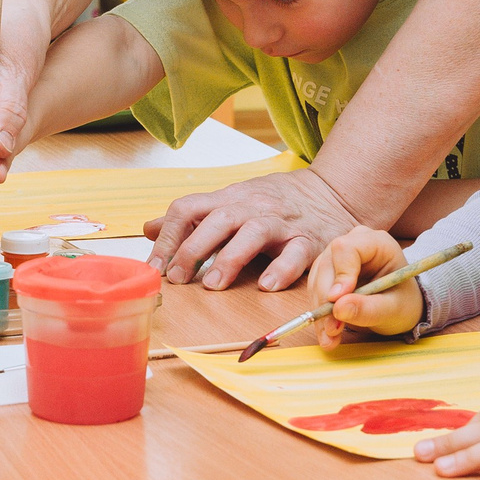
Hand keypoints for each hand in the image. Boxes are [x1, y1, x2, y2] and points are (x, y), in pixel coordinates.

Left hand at [149, 166, 360, 292]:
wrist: (331, 194)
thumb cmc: (274, 203)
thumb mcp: (230, 202)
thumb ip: (192, 217)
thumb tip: (148, 229)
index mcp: (229, 198)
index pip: (189, 208)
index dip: (168, 236)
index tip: (154, 267)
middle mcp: (254, 207)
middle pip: (219, 219)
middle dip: (194, 248)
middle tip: (178, 278)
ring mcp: (283, 223)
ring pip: (254, 233)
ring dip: (231, 259)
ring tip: (213, 285)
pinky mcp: (310, 240)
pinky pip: (297, 254)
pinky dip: (282, 269)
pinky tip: (268, 286)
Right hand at [307, 227, 416, 342]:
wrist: (399, 306)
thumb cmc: (403, 302)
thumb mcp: (393, 309)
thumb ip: (369, 308)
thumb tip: (339, 309)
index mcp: (377, 243)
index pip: (347, 249)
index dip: (340, 274)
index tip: (336, 301)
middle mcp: (353, 244)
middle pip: (327, 265)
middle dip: (326, 300)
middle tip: (332, 330)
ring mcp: (338, 257)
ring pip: (317, 280)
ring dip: (320, 312)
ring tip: (330, 338)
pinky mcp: (328, 273)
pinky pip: (316, 291)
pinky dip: (320, 315)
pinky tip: (328, 333)